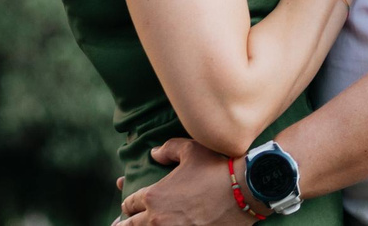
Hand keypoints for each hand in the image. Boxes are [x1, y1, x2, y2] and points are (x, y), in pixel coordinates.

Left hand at [119, 138, 242, 222]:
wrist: (244, 191)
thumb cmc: (216, 168)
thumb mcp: (190, 150)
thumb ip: (167, 149)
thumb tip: (154, 154)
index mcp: (154, 196)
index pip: (129, 204)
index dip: (126, 204)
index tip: (126, 205)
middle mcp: (157, 219)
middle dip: (123, 225)